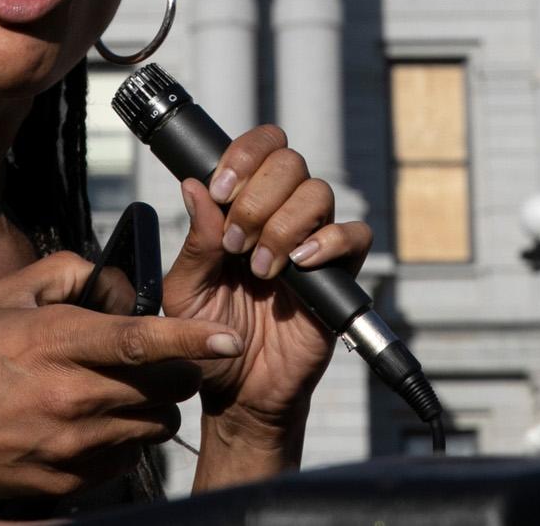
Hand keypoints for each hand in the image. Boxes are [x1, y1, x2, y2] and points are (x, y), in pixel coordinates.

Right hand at [0, 251, 243, 502]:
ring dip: (151, 406)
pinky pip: (126, 460)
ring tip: (114, 390)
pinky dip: (123, 439)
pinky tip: (90, 422)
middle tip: (155, 359)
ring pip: (154, 427)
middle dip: (176, 371)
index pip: (145, 341)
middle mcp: (71, 397)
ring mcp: (71, 447)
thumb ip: (67, 273)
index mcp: (56, 342)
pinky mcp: (68, 484)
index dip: (194, 341)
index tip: (229, 340)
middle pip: (166, 390)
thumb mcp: (2, 295)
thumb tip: (116, 281)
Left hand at [161, 125, 372, 436]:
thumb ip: (195, 241)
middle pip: (290, 162)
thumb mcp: (186, 289)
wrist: (237, 390)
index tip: (220, 190)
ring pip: (318, 193)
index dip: (244, 156)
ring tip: (260, 268)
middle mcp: (280, 215)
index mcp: (242, 207)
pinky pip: (354, 235)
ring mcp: (311, 242)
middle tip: (235, 243)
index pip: (259, 148)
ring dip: (284, 225)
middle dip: (258, 197)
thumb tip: (194, 185)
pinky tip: (298, 266)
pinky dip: (328, 242)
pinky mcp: (339, 274)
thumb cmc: (208, 335)